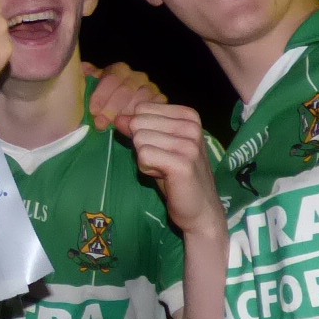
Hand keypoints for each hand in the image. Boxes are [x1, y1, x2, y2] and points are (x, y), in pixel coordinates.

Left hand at [83, 60, 166, 131]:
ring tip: (114, 125)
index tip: (93, 111)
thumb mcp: (93, 90)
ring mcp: (151, 88)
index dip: (101, 95)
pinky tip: (131, 125)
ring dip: (125, 114)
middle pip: (126, 89)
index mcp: (119, 69)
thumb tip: (82, 68)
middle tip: (100, 123)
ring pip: (140, 99)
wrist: (124, 113)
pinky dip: (142, 117)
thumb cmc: (104, 101)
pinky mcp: (160, 101)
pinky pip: (154, 108)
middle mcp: (137, 76)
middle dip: (111, 108)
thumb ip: (88, 80)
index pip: (111, 78)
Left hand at [128, 103, 225, 242]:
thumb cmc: (177, 176)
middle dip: (142, 146)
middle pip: (138, 123)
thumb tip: (118, 118)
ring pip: (139, 140)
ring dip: (145, 160)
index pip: (142, 109)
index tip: (161, 149)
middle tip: (162, 162)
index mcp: (189, 116)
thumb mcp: (158, 145)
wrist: (200, 209)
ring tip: (164, 170)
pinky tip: (164, 177)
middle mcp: (191, 126)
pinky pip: (144, 156)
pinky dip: (146, 169)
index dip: (142, 132)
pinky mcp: (182, 163)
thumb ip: (140, 129)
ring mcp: (189, 144)